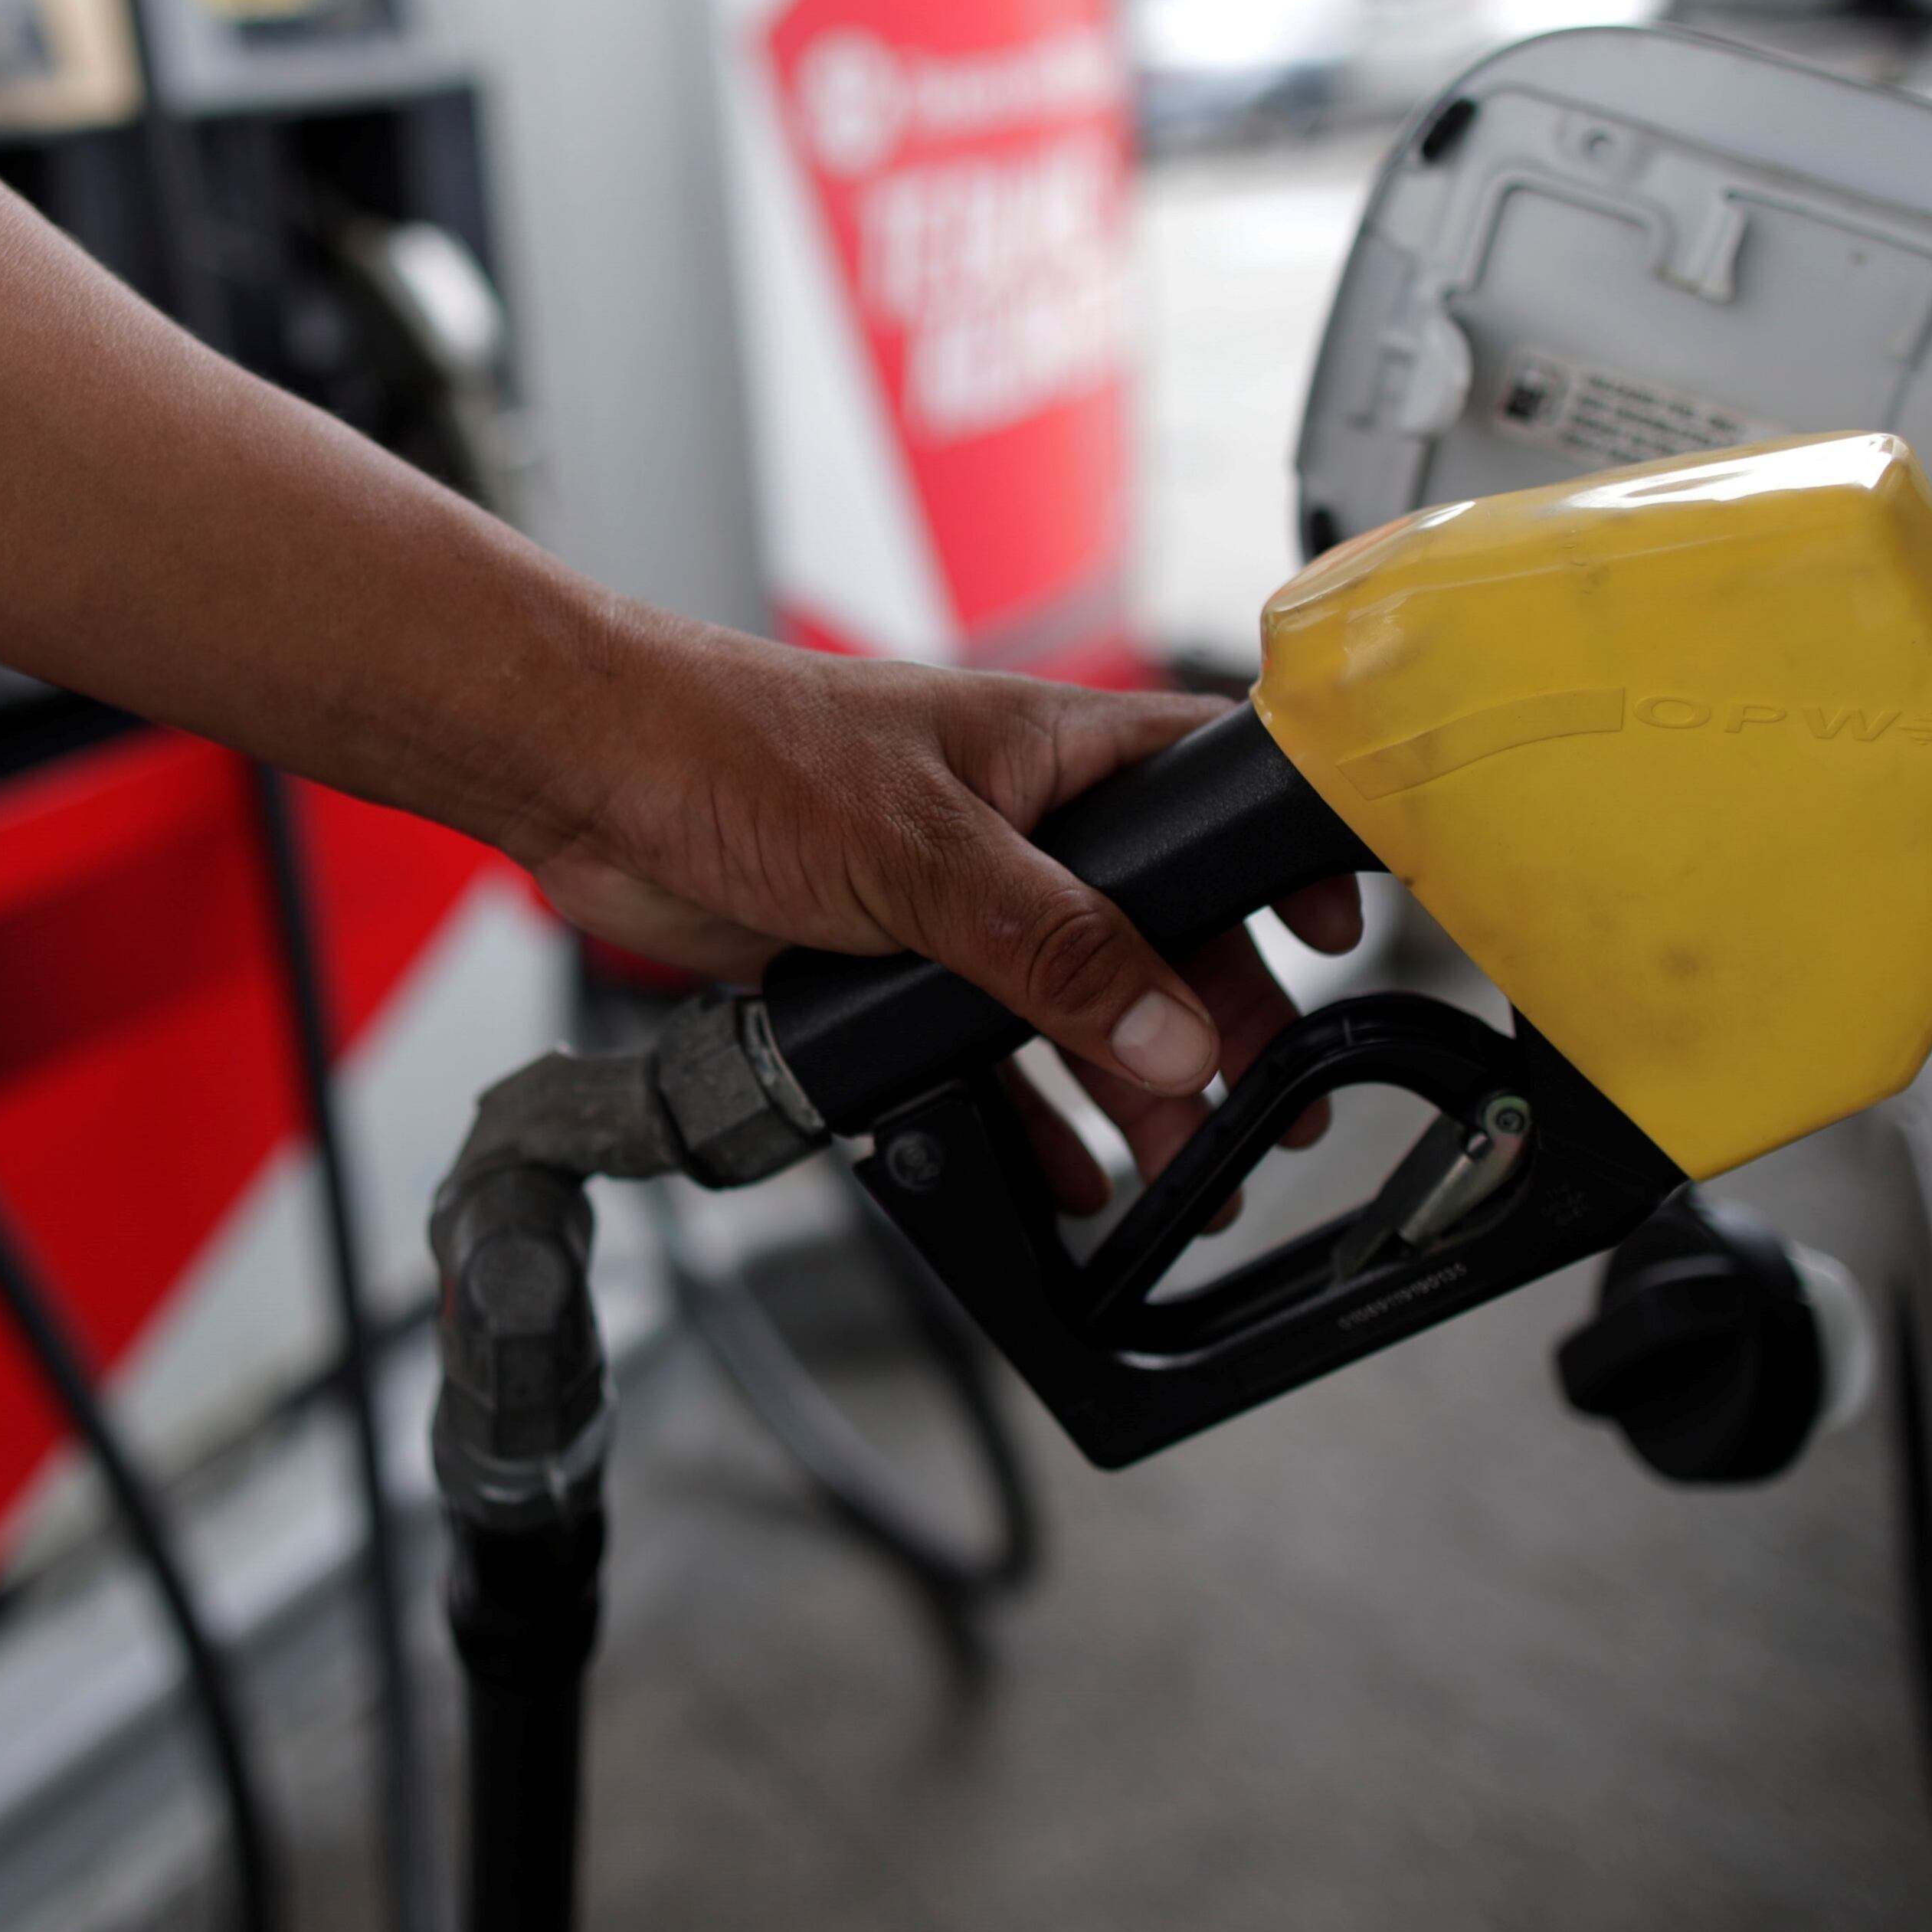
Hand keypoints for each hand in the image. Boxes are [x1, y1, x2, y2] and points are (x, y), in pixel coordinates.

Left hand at [514, 615, 1364, 1164]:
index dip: (1283, 861)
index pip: (1213, 791)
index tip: (1335, 941)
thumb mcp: (924, 857)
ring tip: (1181, 1179)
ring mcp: (960, 897)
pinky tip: (1064, 1183)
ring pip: (1079, 1004)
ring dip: (1129, 1091)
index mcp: (1058, 751)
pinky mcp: (895, 961)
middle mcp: (1024, 821)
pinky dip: (1029, 1118)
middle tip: (1266, 1118)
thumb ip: (1053, 949)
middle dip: (1215, 1025)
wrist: (596, 780)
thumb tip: (1168, 1033)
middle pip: (1160, 930)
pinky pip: (989, 1051)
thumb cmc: (743, 749)